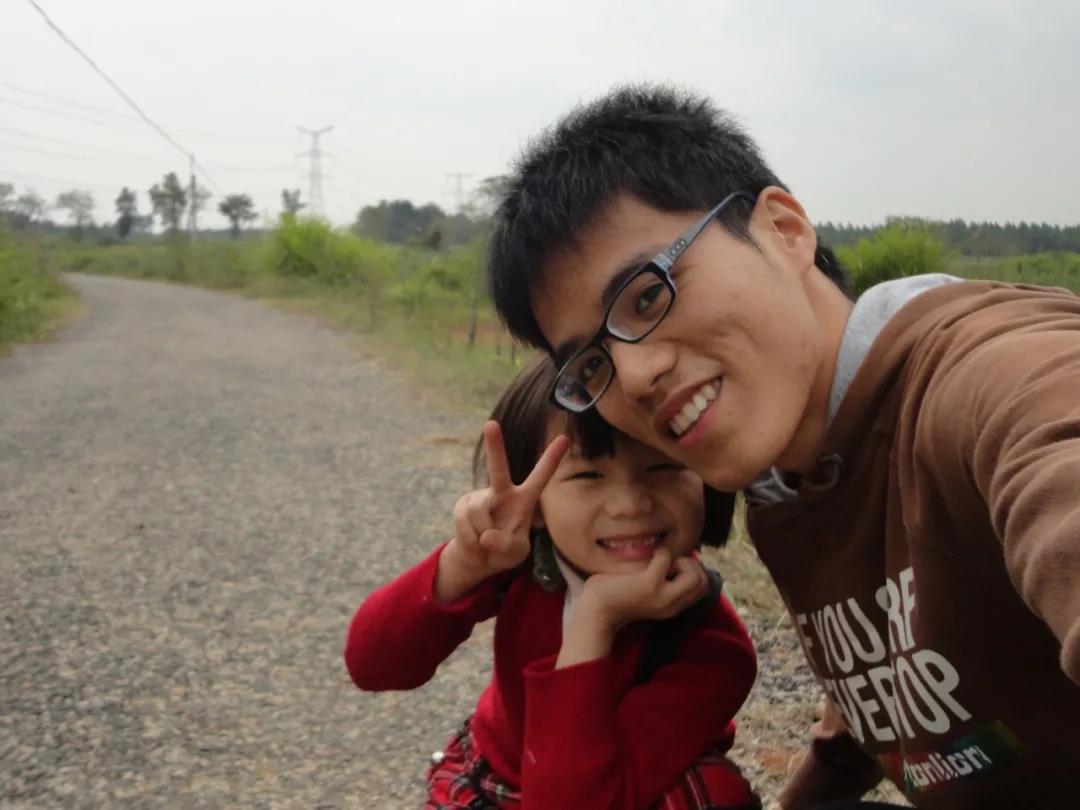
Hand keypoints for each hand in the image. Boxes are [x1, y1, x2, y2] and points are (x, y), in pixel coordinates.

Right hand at [437, 422, 568, 600]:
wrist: (478, 557)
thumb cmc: (504, 550)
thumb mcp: (515, 553)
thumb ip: (506, 545)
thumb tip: (486, 536)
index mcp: (524, 500)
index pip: (541, 477)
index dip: (552, 459)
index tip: (565, 438)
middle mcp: (502, 492)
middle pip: (498, 468)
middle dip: (494, 446)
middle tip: (490, 423)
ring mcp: (480, 497)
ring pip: (479, 513)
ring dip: (482, 534)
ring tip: (486, 542)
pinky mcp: (462, 506)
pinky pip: (466, 524)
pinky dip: (471, 541)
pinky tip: (475, 543)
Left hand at [578, 548, 707, 631]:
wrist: (596, 610)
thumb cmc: (618, 596)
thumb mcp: (648, 592)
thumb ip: (665, 581)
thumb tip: (678, 555)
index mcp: (673, 607)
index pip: (704, 588)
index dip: (694, 570)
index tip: (674, 565)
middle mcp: (672, 605)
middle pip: (704, 582)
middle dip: (692, 564)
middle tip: (670, 563)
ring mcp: (662, 596)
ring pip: (695, 576)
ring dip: (681, 560)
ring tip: (662, 561)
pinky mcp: (649, 585)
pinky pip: (666, 559)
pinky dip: (660, 552)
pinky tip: (648, 555)